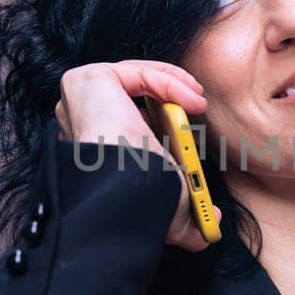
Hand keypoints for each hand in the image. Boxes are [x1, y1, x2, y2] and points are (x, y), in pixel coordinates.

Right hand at [54, 60, 222, 250]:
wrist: (129, 190)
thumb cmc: (143, 201)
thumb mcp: (172, 205)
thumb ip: (191, 214)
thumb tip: (214, 221)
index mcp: (96, 147)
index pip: (130, 120)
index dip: (164, 119)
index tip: (193, 125)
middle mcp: (82, 122)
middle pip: (134, 95)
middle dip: (171, 100)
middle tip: (199, 107)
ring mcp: (81, 99)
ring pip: (136, 79)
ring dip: (175, 86)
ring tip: (199, 101)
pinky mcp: (89, 80)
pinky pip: (138, 73)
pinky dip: (170, 83)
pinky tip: (193, 100)